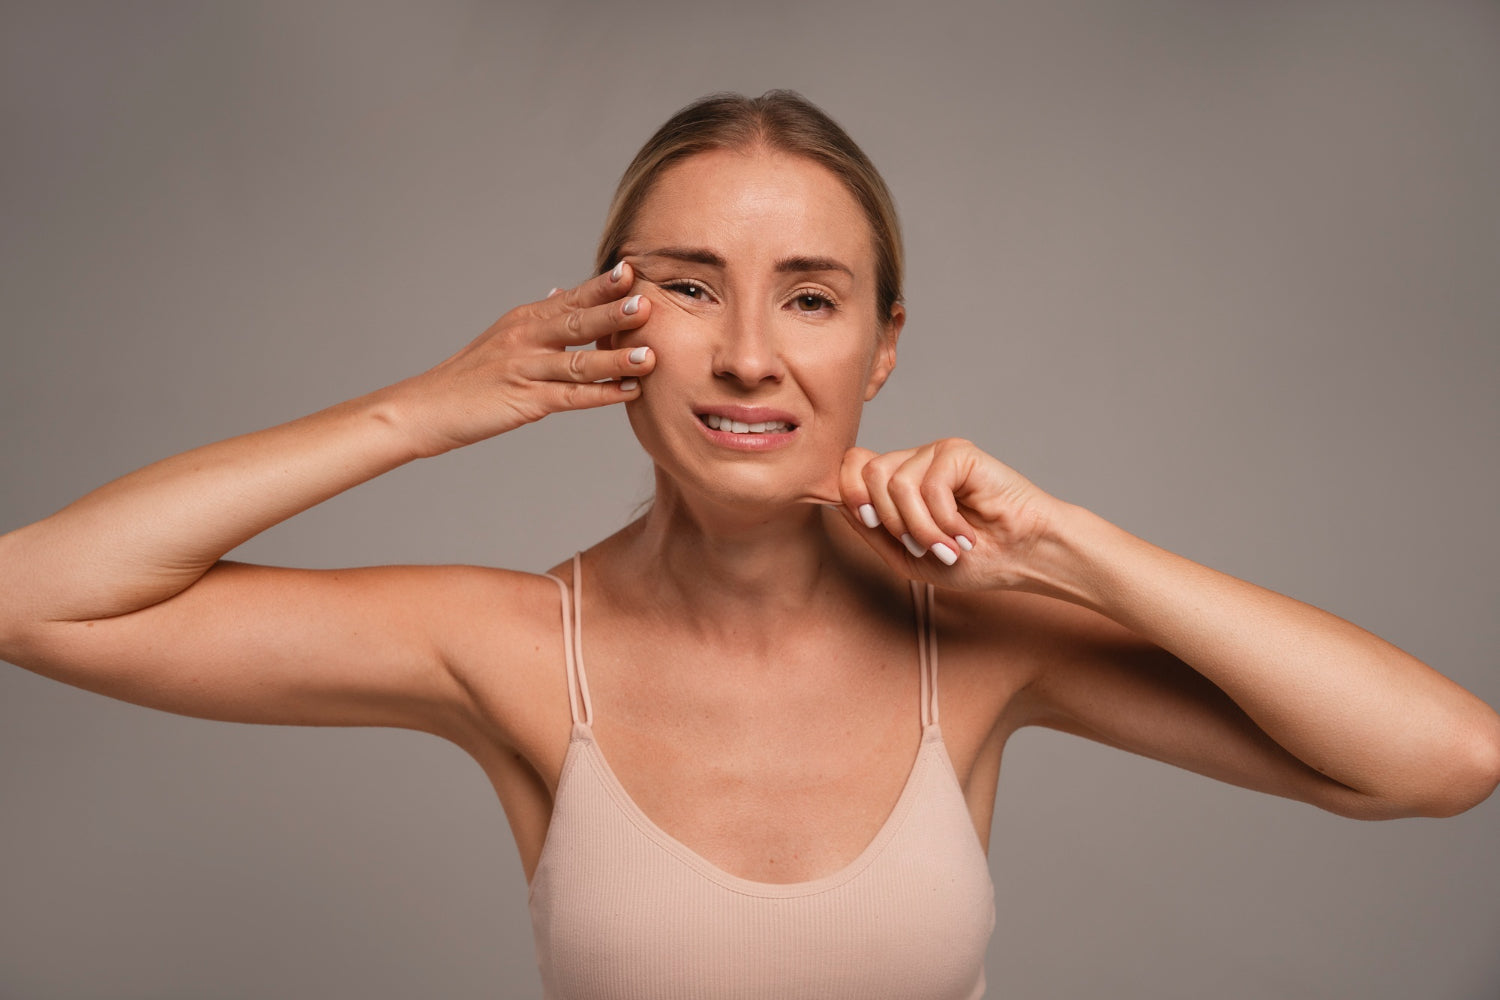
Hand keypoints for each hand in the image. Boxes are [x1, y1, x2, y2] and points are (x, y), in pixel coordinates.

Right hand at [390, 263, 656, 456]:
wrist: (426, 407)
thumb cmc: (470, 375)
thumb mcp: (503, 336)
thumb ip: (539, 317)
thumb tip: (562, 291)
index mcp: (525, 320)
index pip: (570, 298)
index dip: (601, 286)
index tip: (633, 271)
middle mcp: (525, 339)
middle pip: (576, 323)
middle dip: (613, 314)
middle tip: (647, 303)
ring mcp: (524, 369)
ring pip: (577, 363)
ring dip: (615, 360)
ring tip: (649, 356)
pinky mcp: (523, 400)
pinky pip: (569, 397)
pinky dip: (601, 395)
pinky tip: (627, 393)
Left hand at [836, 438, 1058, 589]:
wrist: (1024, 559)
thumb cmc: (972, 560)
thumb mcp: (906, 555)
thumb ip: (871, 529)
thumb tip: (836, 501)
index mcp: (896, 485)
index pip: (850, 466)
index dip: (849, 493)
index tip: (873, 526)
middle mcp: (912, 464)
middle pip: (866, 472)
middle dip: (888, 520)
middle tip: (919, 546)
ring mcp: (935, 456)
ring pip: (894, 482)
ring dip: (919, 527)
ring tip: (946, 545)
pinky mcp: (958, 453)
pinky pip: (928, 484)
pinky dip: (942, 519)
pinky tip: (965, 533)